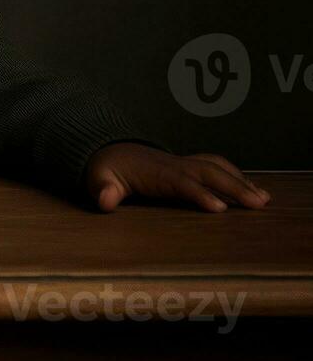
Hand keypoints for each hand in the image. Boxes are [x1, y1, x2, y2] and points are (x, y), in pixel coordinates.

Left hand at [84, 142, 270, 212]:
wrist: (109, 152)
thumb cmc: (105, 170)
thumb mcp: (98, 180)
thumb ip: (102, 190)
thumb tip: (105, 200)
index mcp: (155, 172)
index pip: (181, 182)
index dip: (199, 193)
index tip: (219, 208)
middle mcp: (173, 165)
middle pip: (207, 172)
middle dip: (233, 186)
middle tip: (258, 204)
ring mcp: (182, 163)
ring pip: (215, 167)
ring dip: (240, 180)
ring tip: (264, 199)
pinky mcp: (188, 166)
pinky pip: (215, 166)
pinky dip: (236, 175)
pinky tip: (251, 189)